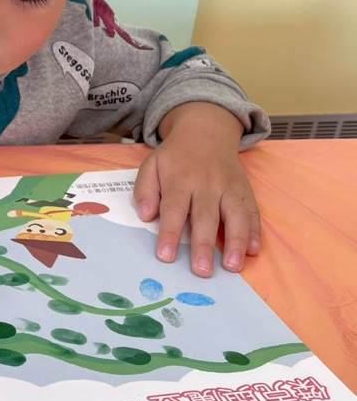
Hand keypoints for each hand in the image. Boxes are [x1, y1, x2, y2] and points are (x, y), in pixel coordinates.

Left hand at [133, 102, 261, 276]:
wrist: (206, 130)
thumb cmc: (175, 156)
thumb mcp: (151, 164)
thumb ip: (145, 189)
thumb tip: (145, 215)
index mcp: (180, 179)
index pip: (174, 209)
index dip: (169, 233)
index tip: (165, 256)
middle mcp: (207, 184)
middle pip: (206, 216)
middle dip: (204, 245)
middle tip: (202, 270)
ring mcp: (229, 187)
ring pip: (235, 215)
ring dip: (235, 242)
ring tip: (232, 266)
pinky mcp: (245, 191)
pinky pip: (252, 211)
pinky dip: (254, 231)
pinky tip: (252, 250)